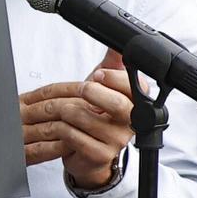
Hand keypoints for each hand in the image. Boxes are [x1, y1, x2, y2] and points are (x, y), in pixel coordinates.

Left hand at [21, 61, 135, 189]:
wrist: (86, 150)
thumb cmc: (95, 114)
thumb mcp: (104, 84)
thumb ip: (113, 63)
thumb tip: (118, 42)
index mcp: (136, 101)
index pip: (134, 86)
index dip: (113, 78)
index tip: (98, 75)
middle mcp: (131, 122)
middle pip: (118, 104)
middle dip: (93, 92)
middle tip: (81, 89)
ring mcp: (117, 140)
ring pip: (88, 118)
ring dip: (67, 109)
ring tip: (62, 108)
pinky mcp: (100, 155)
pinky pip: (75, 136)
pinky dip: (61, 127)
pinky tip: (59, 125)